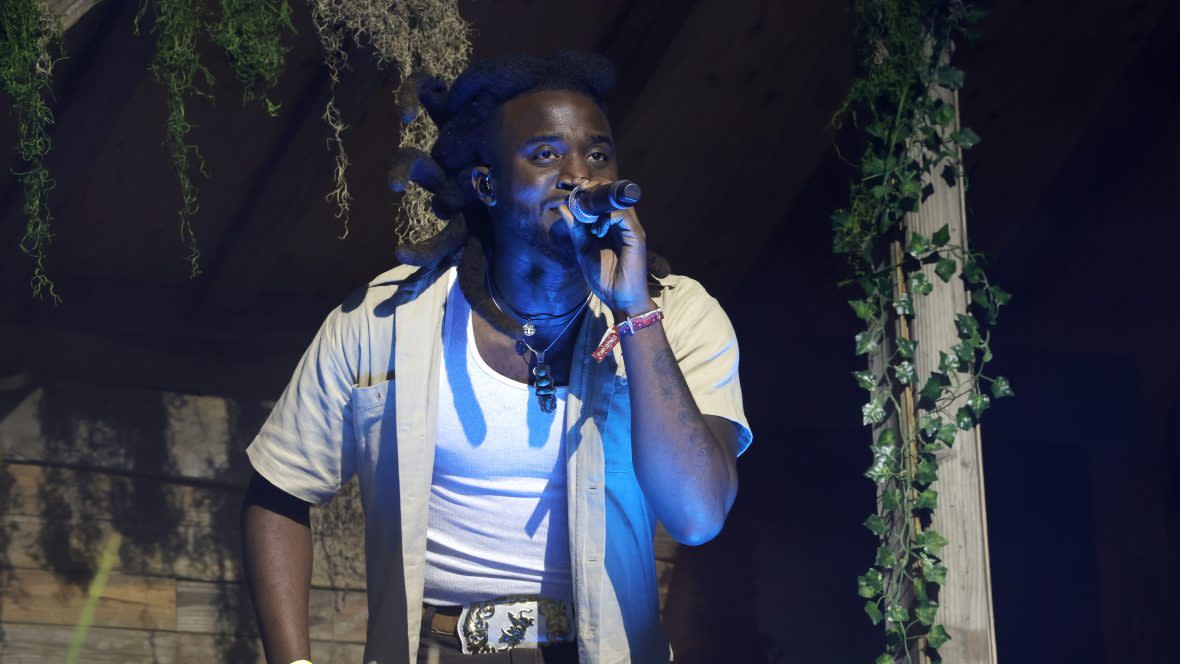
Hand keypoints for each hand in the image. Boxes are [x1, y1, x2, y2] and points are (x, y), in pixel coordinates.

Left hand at [557, 183, 653, 316]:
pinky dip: (608, 217)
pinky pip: (623, 216)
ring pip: (617, 201)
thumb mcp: (583, 251)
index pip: (602, 198)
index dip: (586, 188)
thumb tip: (564, 207)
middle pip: (611, 193)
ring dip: (598, 199)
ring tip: (583, 205)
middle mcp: (623, 223)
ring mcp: (631, 228)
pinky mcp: (636, 236)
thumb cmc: (604, 278)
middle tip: (574, 186)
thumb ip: (576, 230)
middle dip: (592, 186)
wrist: (620, 300)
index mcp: (611, 225)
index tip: (568, 185)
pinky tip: (597, 230)